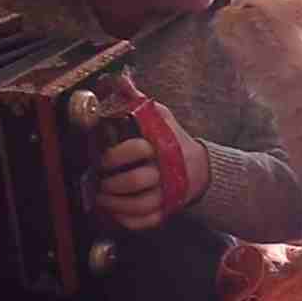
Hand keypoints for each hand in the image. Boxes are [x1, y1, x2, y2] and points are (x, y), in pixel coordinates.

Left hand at [95, 103, 209, 229]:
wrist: (202, 168)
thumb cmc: (175, 141)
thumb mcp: (160, 117)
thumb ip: (138, 100)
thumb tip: (119, 79)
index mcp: (162, 147)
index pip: (137, 150)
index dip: (116, 155)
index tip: (103, 158)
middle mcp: (166, 172)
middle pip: (136, 182)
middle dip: (112, 184)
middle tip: (99, 182)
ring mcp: (168, 194)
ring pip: (139, 206)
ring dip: (116, 204)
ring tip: (102, 198)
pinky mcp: (168, 209)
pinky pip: (147, 221)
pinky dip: (129, 221)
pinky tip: (117, 213)